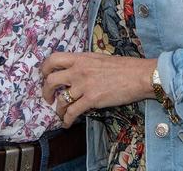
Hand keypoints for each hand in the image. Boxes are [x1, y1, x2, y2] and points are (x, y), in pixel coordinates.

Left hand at [41, 52, 156, 126]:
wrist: (138, 75)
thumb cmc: (123, 66)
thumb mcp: (99, 58)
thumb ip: (85, 63)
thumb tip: (75, 70)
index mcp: (81, 58)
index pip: (54, 59)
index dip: (45, 68)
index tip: (44, 76)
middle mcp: (79, 70)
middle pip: (51, 80)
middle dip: (46, 91)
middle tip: (48, 98)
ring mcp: (84, 85)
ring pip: (61, 99)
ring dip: (58, 109)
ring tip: (60, 113)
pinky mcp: (92, 100)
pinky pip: (72, 112)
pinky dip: (66, 120)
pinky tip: (67, 123)